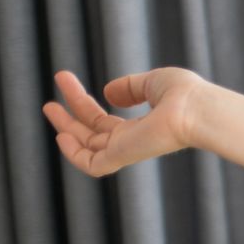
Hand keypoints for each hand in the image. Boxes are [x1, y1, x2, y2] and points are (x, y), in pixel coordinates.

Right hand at [43, 67, 207, 177]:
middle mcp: (132, 141)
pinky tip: (62, 136)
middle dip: (69, 118)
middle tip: (48, 101)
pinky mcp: (123, 157)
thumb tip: (107, 92)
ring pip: (87, 148)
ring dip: (65, 129)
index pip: (102, 120)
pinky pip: (91, 165)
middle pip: (91, 134)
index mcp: (141, 127)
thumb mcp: (153, 82)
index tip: (63, 78)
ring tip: (48, 106)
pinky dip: (74, 155)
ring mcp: (127, 150)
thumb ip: (131, 87)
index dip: (80, 102)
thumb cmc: (184, 93)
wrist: (196, 108)